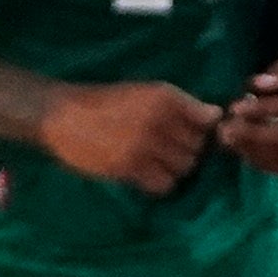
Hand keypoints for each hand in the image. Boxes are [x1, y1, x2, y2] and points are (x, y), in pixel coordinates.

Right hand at [39, 81, 218, 193]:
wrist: (60, 115)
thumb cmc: (101, 101)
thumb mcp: (141, 91)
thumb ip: (180, 104)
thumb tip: (217, 115)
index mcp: (163, 95)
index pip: (207, 120)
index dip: (201, 130)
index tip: (187, 133)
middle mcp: (159, 118)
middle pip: (197, 147)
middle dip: (186, 150)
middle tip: (166, 148)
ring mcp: (145, 145)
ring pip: (184, 168)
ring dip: (173, 167)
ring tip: (154, 161)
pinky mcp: (130, 167)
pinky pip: (164, 184)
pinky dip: (158, 182)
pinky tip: (143, 173)